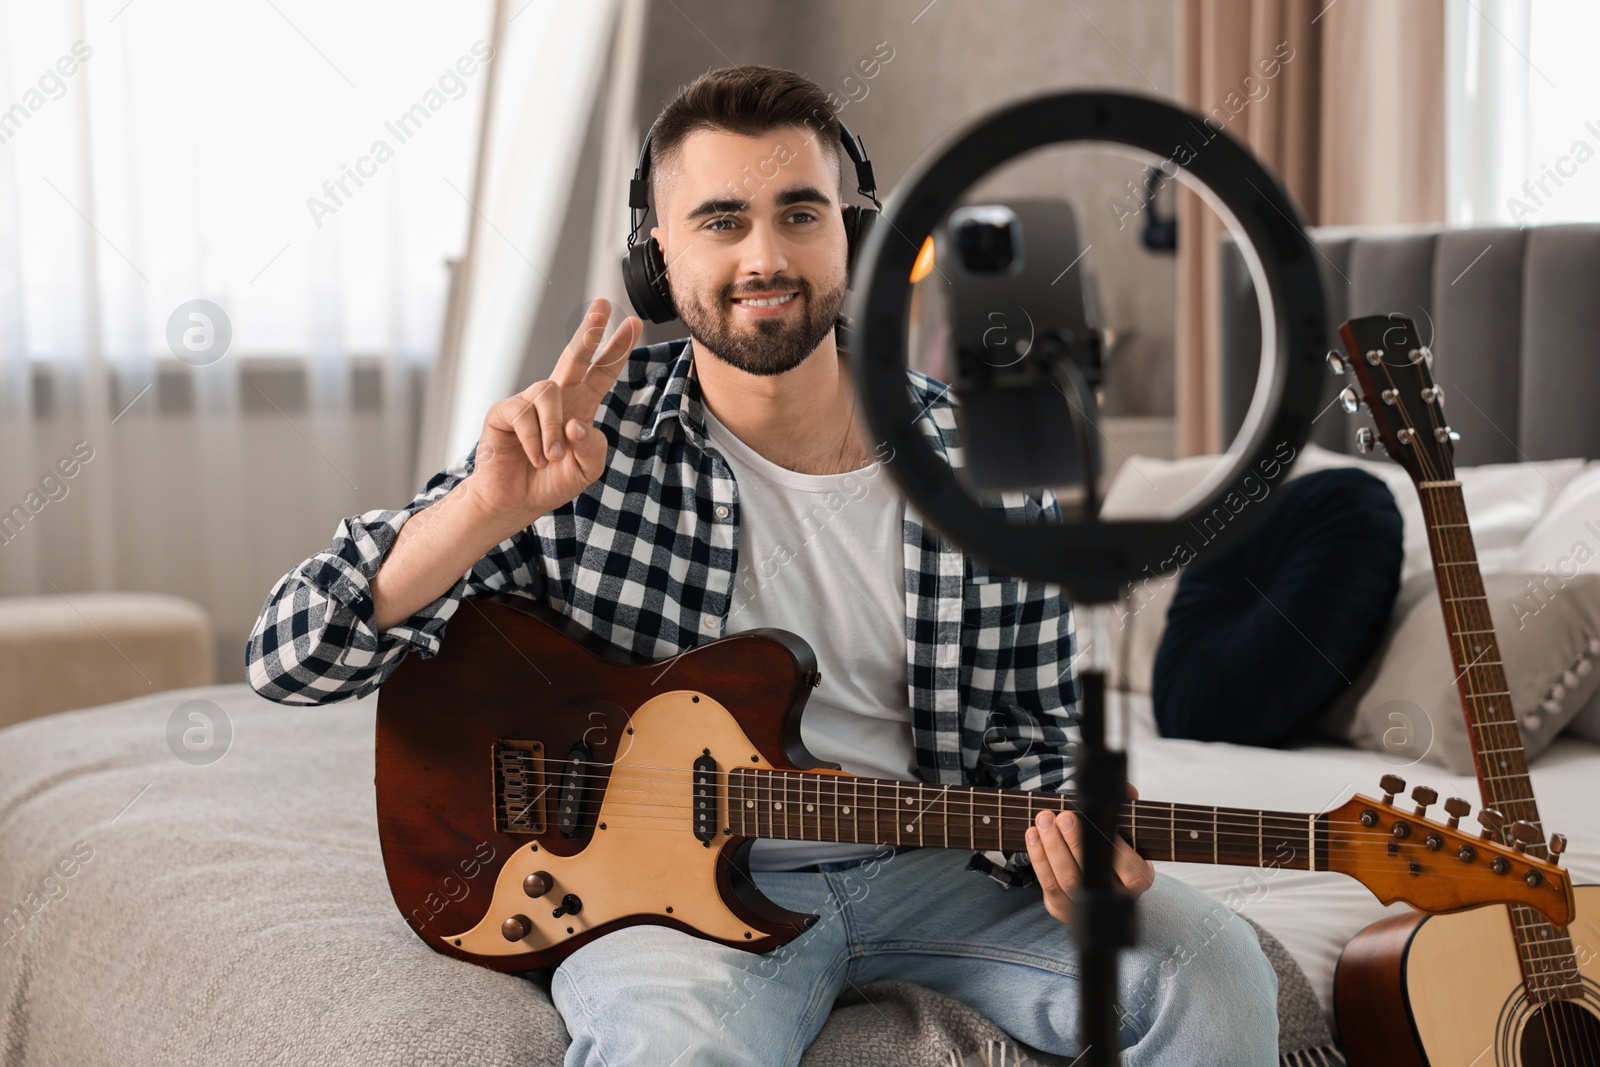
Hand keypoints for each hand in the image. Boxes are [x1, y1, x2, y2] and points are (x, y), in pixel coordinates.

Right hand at [463, 298, 640, 531]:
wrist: (514, 502)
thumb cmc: (550, 483)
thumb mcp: (586, 470)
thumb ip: (593, 447)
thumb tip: (576, 422)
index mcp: (580, 408)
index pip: (601, 373)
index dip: (616, 350)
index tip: (632, 323)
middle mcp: (555, 399)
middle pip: (574, 358)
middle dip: (589, 332)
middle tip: (602, 308)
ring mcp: (528, 403)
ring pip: (550, 393)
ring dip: (555, 430)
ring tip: (553, 457)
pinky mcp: (504, 412)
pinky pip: (525, 414)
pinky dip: (535, 442)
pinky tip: (534, 458)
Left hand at [1025, 783, 1154, 925]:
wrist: (1098, 878)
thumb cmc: (1112, 847)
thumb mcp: (1125, 829)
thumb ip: (1127, 808)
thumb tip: (1128, 790)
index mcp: (1139, 879)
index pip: (1128, 866)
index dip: (1110, 844)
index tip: (1093, 820)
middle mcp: (1115, 898)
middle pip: (1091, 871)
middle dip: (1074, 841)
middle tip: (1062, 816)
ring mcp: (1087, 908)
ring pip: (1067, 880)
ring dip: (1051, 847)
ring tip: (1044, 820)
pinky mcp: (1063, 910)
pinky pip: (1049, 885)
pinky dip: (1038, 858)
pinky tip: (1033, 835)